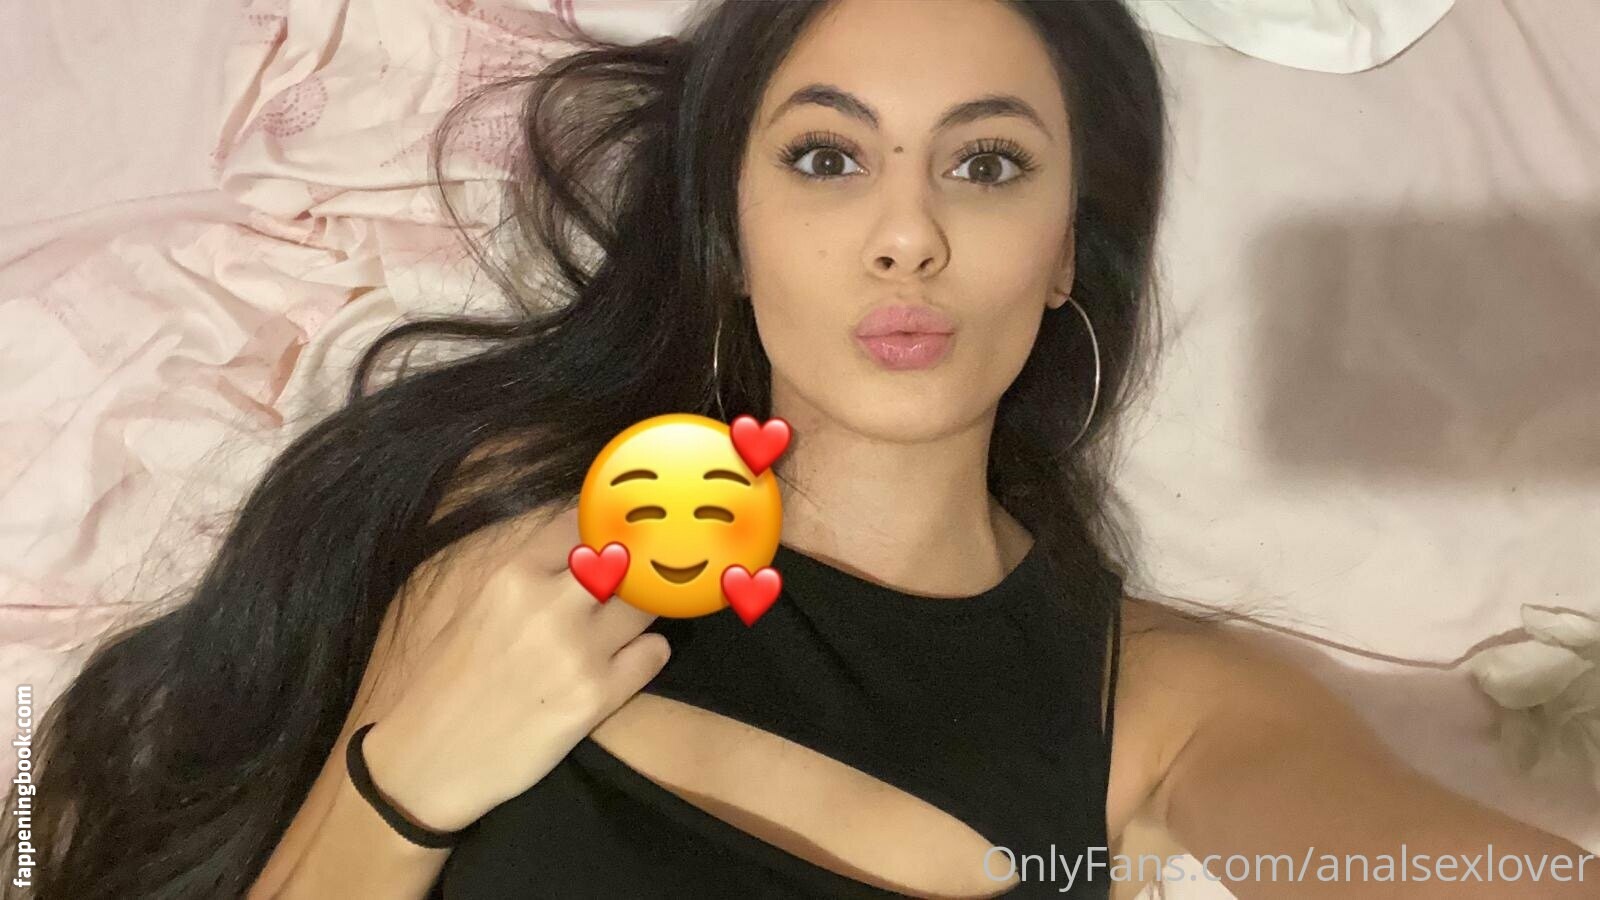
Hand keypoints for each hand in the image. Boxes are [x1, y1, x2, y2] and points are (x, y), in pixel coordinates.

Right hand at [357, 512, 668, 832]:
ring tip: (626, 625)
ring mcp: (577, 651)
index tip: (614, 540)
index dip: (605, 531)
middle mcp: (549, 606)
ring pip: (647, 604)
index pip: (585, 524)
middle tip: (633, 583)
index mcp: (513, 576)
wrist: (429, 760)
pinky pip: (654, 652)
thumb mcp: (473, 605)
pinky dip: (647, 652)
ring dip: (643, 611)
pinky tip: (627, 661)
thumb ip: (528, 573)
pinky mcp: (597, 696)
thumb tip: (580, 544)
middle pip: (627, 560)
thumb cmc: (445, 681)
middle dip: (633, 570)